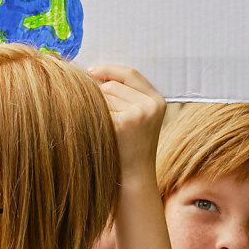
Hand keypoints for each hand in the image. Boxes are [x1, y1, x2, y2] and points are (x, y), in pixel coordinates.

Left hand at [88, 64, 165, 182]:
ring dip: (96, 108)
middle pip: (111, 85)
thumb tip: (93, 72)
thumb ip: (126, 95)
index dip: (109, 69)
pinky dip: (92, 116)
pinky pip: (97, 109)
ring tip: (104, 128)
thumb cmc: (129, 148)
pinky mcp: (122, 124)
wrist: (133, 179)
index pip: (130, 73)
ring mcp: (137, 115)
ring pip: (103, 96)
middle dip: (99, 95)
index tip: (90, 71)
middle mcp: (150, 106)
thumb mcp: (138, 118)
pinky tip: (98, 132)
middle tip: (98, 115)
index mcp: (157, 101)